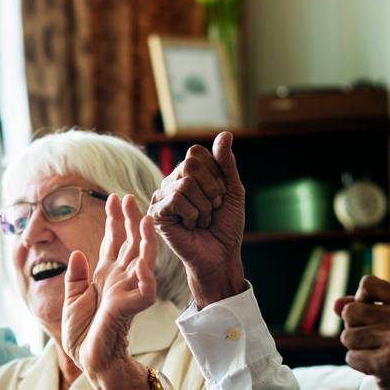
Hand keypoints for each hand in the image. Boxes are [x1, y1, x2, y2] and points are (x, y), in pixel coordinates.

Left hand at [62, 195, 156, 389]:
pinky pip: (145, 286)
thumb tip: (77, 253)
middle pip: (129, 243)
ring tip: (144, 217)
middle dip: (129, 220)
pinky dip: (146, 271)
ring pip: (143, 259)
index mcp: (105, 276)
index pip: (112, 242)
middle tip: (129, 197)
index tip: (113, 199)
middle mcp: (120, 279)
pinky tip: (145, 255)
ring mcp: (129, 291)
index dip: (113, 221)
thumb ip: (76, 277)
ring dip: (145, 238)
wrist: (89, 359)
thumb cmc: (82, 334)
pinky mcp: (134, 306)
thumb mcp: (72, 300)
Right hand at [147, 132, 245, 307]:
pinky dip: (193, 215)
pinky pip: (176, 200)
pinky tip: (191, 227)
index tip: (221, 195)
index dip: (216, 174)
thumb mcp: (233, 190)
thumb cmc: (226, 225)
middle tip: (213, 209)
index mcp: (188, 173)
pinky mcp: (156, 213)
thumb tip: (225, 134)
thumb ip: (226, 163)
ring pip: (186, 184)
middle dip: (211, 189)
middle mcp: (172, 181)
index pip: (197, 153)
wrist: (220, 255)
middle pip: (190, 164)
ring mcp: (162, 196)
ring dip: (204, 207)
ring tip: (202, 220)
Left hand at [334, 275, 389, 389]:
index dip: (359, 299)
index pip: (368, 283)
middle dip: (353, 328)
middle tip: (373, 341)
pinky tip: (376, 368)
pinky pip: (351, 357)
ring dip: (355, 348)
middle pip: (350, 311)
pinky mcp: (388, 361)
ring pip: (347, 336)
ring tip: (375, 354)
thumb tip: (336, 305)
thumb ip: (361, 307)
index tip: (369, 315)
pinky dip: (358, 364)